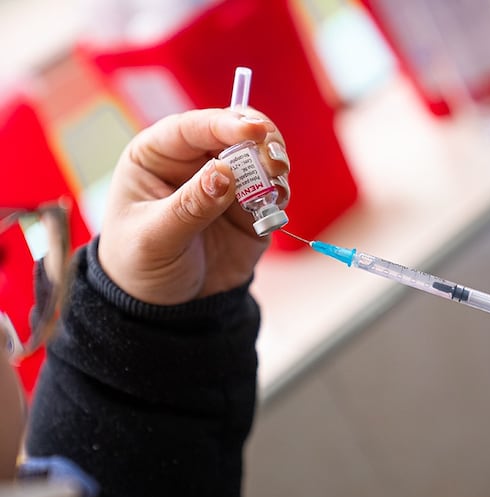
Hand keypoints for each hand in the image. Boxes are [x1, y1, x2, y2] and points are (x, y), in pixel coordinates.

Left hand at [98, 108, 289, 304]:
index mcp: (158, 155)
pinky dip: (279, 194)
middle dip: (261, 141)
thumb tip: (223, 173)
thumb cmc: (140, 264)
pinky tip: (274, 207)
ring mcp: (227, 184)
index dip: (225, 124)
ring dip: (275, 167)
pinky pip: (273, 191)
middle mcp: (195, 161)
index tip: (253, 131)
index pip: (194, 127)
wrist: (165, 307)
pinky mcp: (251, 209)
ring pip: (261, 158)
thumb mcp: (155, 239)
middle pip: (235, 133)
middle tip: (276, 163)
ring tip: (275, 190)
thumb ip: (189, 205)